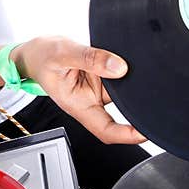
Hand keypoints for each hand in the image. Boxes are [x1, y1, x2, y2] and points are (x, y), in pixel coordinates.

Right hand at [12, 37, 145, 143]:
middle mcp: (90, 101)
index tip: (146, 132)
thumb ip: (91, 59)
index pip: (106, 130)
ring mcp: (97, 90)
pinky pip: (119, 76)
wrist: (35, 52)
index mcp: (77, 105)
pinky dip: (127, 70)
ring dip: (133, 83)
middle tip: (153, 90)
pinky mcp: (102, 78)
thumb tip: (119, 67)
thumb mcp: (62, 53)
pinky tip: (129, 59)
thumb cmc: (41, 57)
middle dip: (139, 107)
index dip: (127, 135)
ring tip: (138, 66)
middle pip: (121, 112)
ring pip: (123, 92)